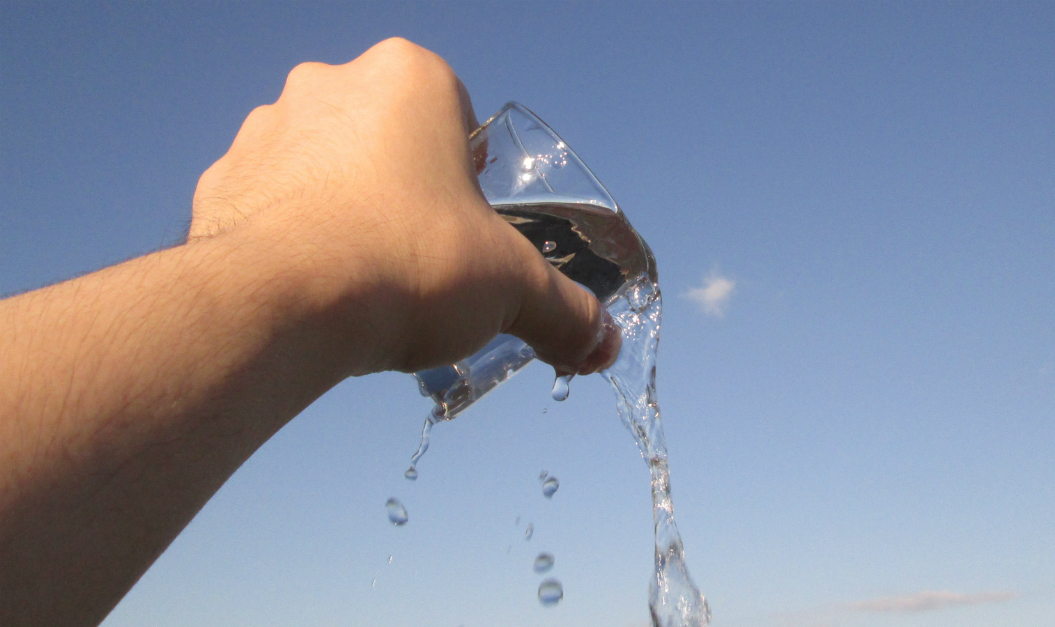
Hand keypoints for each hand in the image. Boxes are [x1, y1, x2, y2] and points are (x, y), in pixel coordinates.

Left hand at [189, 38, 618, 374]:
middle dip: (403, 193)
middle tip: (418, 259)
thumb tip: (604, 344)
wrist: (281, 306)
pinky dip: (289, 240)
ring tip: (362, 281)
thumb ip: (565, 311)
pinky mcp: (218, 181)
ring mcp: (266, 130)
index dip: (466, 179)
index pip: (455, 118)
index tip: (463, 230)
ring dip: (343, 212)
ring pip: (324, 169)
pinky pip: (269, 206)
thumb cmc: (407, 263)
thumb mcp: (512, 288)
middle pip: (386, 141)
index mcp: (410, 79)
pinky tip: (311, 290)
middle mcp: (330, 86)